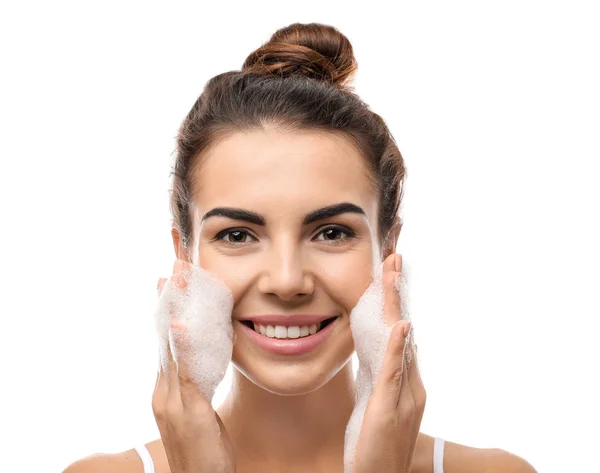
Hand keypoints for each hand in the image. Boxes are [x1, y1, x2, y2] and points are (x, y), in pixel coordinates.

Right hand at [152, 259, 235, 472]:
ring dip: (175, 309)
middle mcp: (163, 391)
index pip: (166, 341)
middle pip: (164, 336)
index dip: (168, 309)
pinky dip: (184, 346)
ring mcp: (172, 401)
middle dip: (169, 300)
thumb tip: (202, 357)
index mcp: (167, 389)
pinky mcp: (188, 412)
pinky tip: (181, 322)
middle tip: (173, 266)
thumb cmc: (202, 452)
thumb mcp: (198, 412)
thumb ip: (196, 383)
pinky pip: (187, 373)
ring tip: (176, 278)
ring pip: (172, 347)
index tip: (171, 280)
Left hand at [352, 254, 426, 472]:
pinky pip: (394, 372)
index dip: (393, 302)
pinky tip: (401, 324)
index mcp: (403, 380)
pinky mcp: (389, 407)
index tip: (388, 272)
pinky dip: (398, 347)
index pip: (398, 333)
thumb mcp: (377, 404)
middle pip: (403, 328)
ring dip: (396, 306)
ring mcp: (403, 395)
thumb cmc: (375, 445)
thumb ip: (382, 377)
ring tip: (394, 274)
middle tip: (393, 258)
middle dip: (397, 293)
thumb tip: (381, 349)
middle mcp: (410, 383)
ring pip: (400, 341)